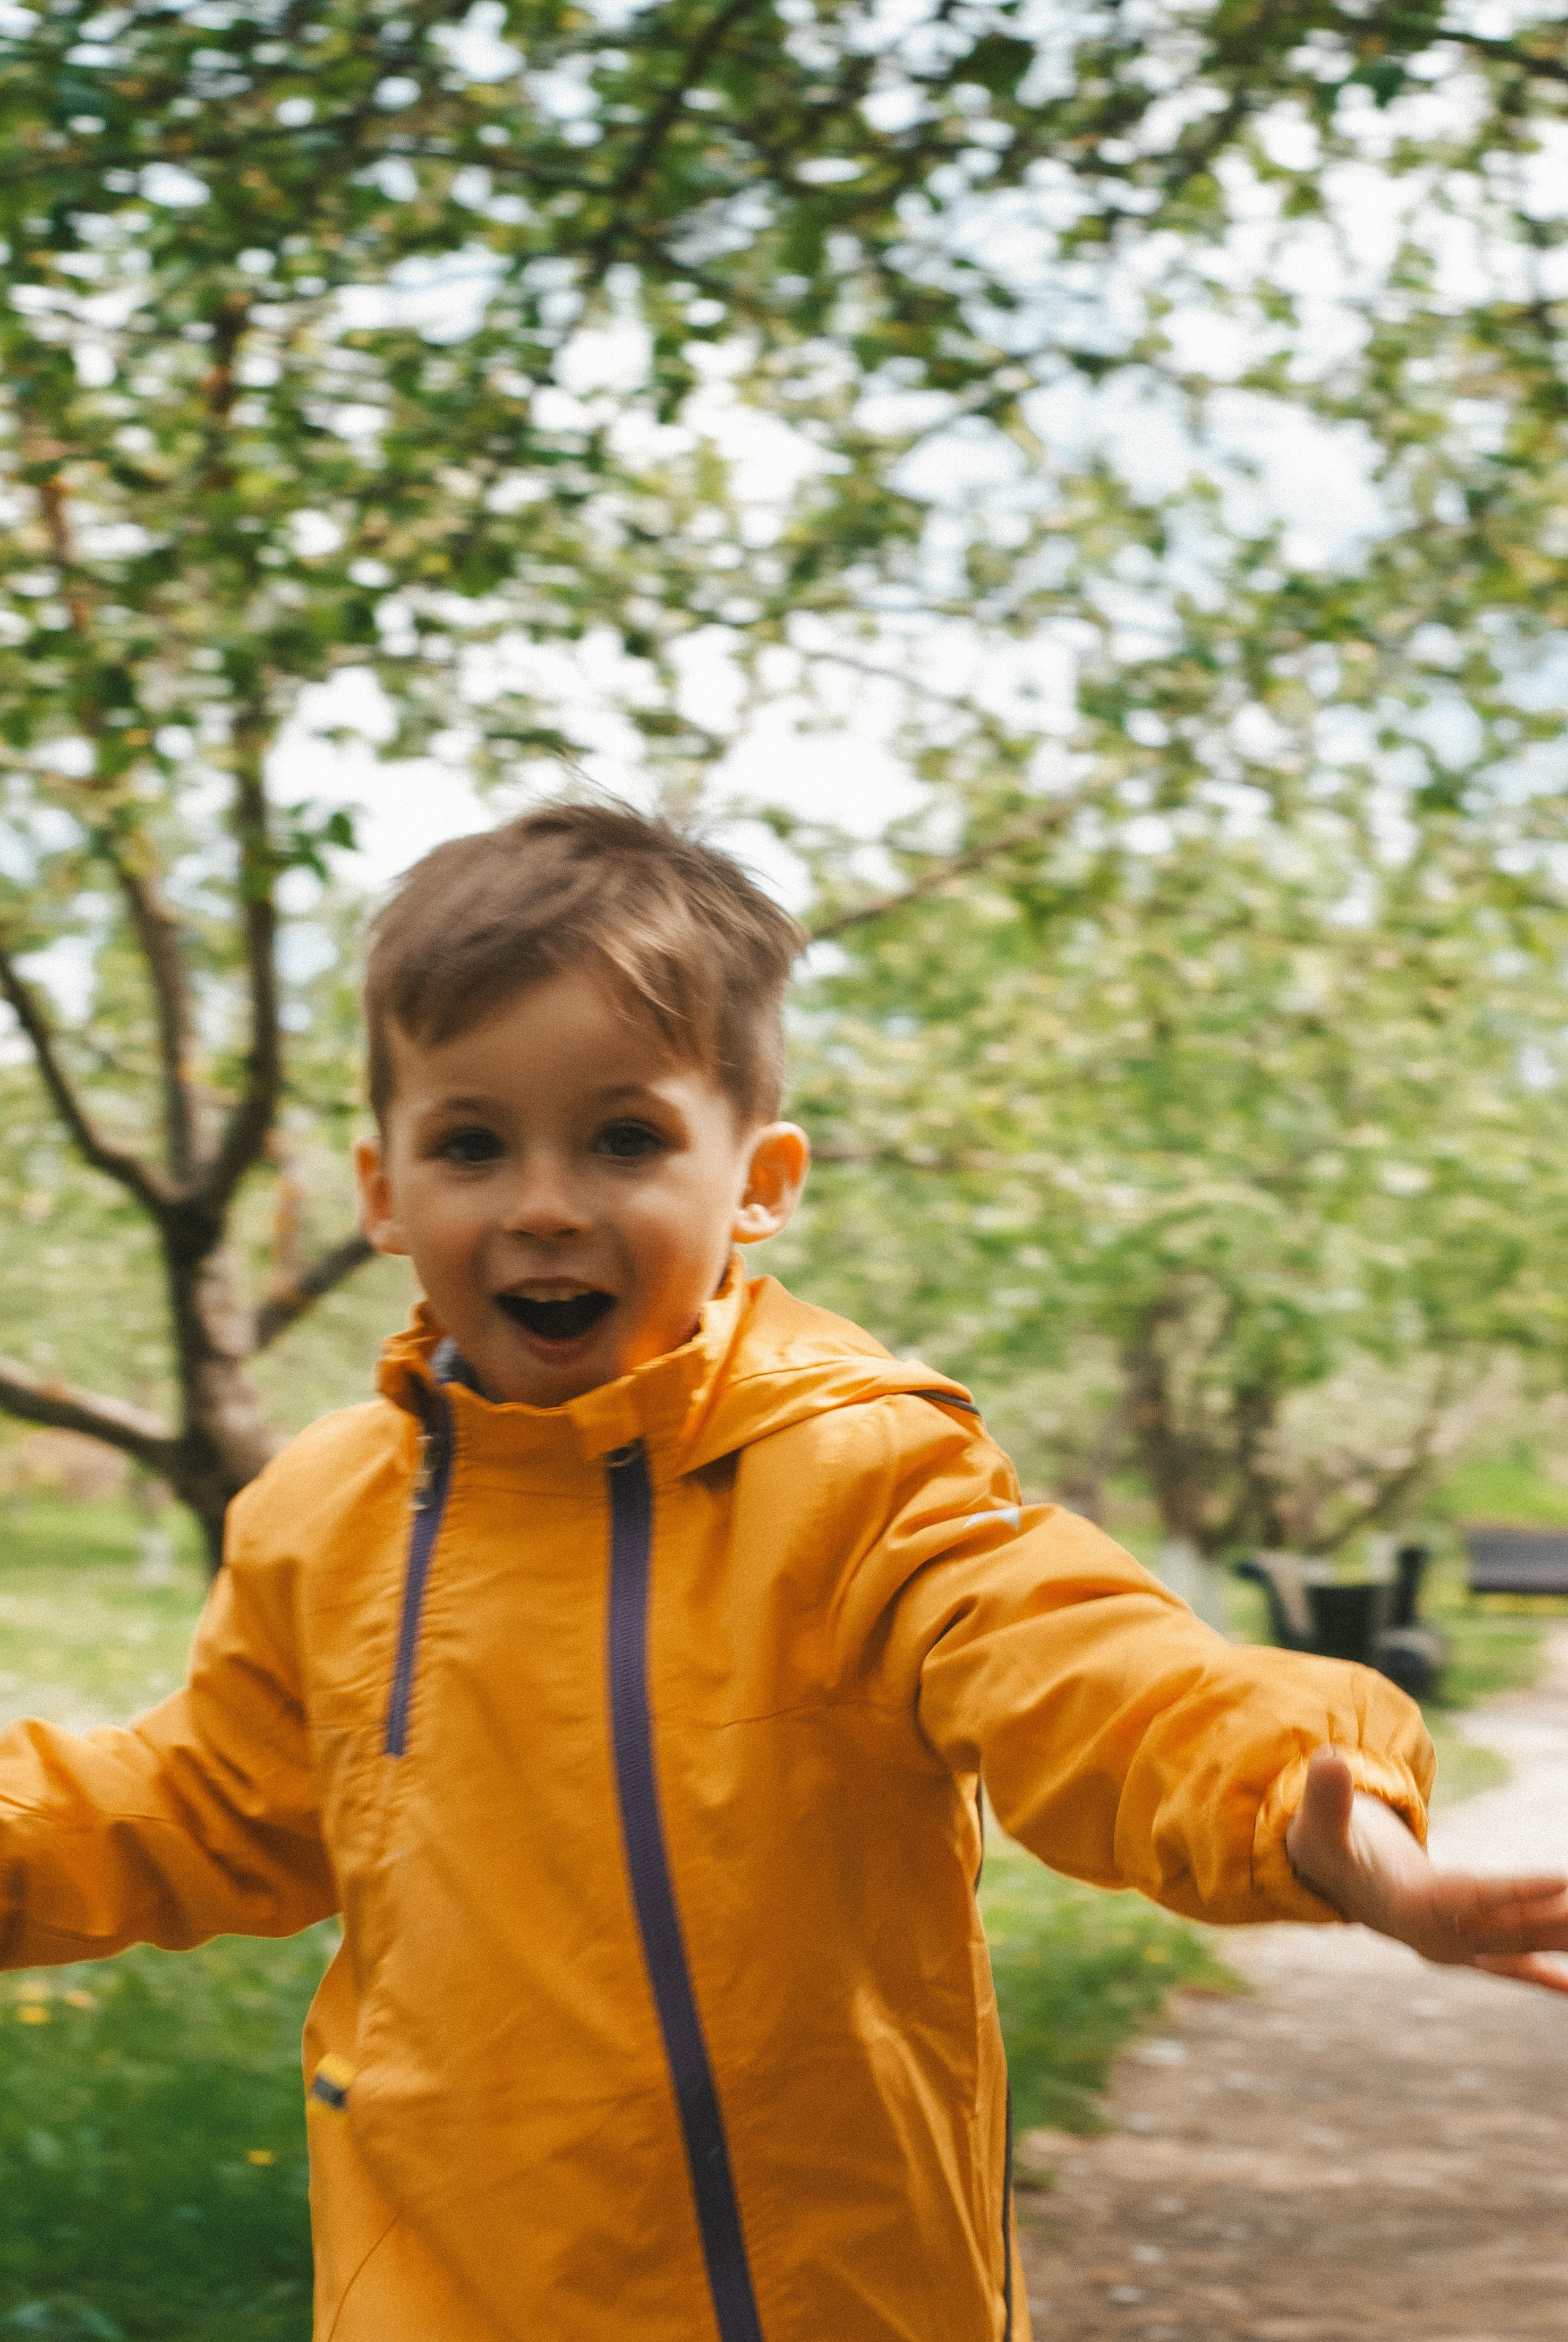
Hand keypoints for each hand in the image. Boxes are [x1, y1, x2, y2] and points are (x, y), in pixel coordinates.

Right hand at [1285, 1745, 1567, 1994]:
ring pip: (1521, 1945)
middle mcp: (1440, 1938)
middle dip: (1558, 1919)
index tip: (1562, 1881)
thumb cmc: (1331, 1846)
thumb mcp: (1321, 1821)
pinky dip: (1546, 1977)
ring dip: (1562, 1937)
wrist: (1336, 1885)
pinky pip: (1514, 1966)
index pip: (1474, 1898)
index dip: (1518, 1891)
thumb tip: (1328, 1759)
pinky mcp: (1469, 1949)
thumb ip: (1327, 1795)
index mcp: (1411, 1908)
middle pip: (1511, 1929)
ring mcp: (1457, 1949)